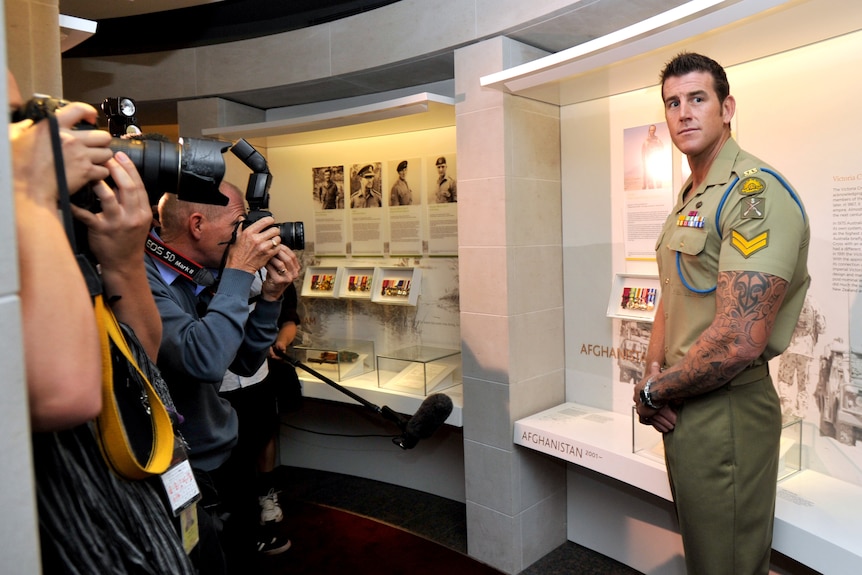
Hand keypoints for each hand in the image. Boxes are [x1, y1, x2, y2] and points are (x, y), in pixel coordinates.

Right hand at [10, 103, 112, 207]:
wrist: (29, 189)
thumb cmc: (20, 166)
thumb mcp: (16, 139)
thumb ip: (23, 128)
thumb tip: (26, 125)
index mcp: (54, 127)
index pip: (79, 109)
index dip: (89, 112)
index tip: (92, 118)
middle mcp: (71, 139)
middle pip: (102, 135)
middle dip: (101, 141)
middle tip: (95, 146)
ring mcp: (81, 156)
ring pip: (107, 153)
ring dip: (103, 157)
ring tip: (94, 161)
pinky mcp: (86, 172)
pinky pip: (104, 170)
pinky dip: (100, 173)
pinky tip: (92, 174)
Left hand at [71, 151, 151, 270]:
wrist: (124, 264)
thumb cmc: (129, 241)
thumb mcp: (139, 221)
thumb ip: (134, 203)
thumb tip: (124, 179)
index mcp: (143, 212)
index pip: (139, 185)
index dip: (129, 168)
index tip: (120, 155)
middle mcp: (132, 216)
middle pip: (127, 187)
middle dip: (116, 169)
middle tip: (106, 158)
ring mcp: (117, 224)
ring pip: (108, 198)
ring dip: (99, 182)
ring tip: (91, 172)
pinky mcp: (101, 231)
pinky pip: (86, 215)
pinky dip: (76, 206)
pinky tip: (69, 198)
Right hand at [224, 216, 284, 274]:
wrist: (239, 268)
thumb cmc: (236, 255)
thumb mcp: (236, 238)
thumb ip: (240, 227)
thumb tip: (242, 218)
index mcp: (249, 232)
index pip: (265, 221)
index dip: (270, 220)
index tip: (271, 221)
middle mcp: (257, 239)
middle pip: (274, 230)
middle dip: (275, 231)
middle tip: (272, 233)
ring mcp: (263, 247)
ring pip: (277, 239)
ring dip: (276, 240)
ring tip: (272, 241)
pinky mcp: (268, 254)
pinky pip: (278, 248)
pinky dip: (276, 248)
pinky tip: (272, 248)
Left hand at [260, 247, 300, 301]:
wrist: (272, 291)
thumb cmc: (276, 277)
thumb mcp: (282, 267)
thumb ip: (282, 258)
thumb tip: (276, 244)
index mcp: (296, 269)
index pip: (292, 255)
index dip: (285, 248)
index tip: (277, 244)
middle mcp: (294, 274)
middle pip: (288, 259)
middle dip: (278, 252)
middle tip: (270, 248)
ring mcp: (287, 278)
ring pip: (280, 264)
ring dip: (272, 258)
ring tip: (266, 254)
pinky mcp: (279, 282)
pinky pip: (272, 270)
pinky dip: (267, 264)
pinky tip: (264, 262)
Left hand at [634, 361, 675, 431]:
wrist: (656, 390)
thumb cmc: (656, 381)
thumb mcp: (654, 372)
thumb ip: (654, 368)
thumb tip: (655, 362)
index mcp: (638, 388)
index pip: (639, 393)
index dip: (644, 396)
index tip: (648, 398)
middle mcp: (636, 397)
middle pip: (639, 402)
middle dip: (643, 404)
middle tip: (650, 407)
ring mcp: (638, 405)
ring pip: (641, 410)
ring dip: (646, 412)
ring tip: (652, 415)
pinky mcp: (642, 412)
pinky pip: (643, 418)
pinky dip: (647, 419)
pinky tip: (651, 420)